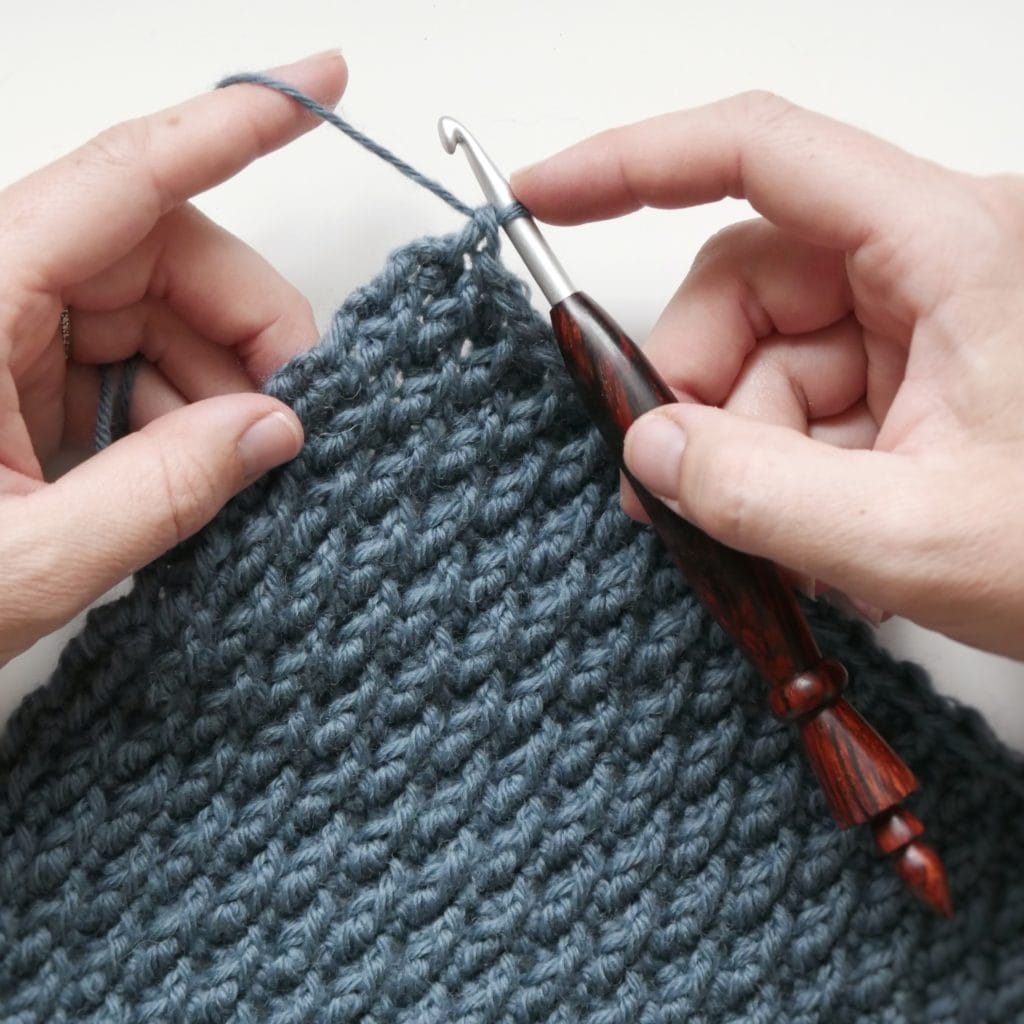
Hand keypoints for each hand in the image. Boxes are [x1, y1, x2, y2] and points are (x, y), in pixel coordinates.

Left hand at [0, 51, 346, 666]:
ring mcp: (7, 327)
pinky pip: (131, 357)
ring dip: (218, 381)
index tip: (320, 82)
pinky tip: (187, 467)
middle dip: (248, 324)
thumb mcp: (26, 559)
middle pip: (161, 251)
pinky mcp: (20, 369)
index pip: (124, 178)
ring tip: (235, 466)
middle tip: (297, 410)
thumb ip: (161, 494)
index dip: (231, 125)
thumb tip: (274, 431)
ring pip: (158, 308)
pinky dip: (180, 408)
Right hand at [512, 92, 1023, 658]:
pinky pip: (806, 397)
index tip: (544, 195)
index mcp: (950, 243)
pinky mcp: (917, 369)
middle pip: (747, 281)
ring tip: (772, 543)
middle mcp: (932, 256)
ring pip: (767, 353)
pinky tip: (818, 537)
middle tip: (666, 488)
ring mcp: (923, 314)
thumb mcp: (917, 536)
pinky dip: (785, 468)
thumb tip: (648, 450)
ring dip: (742, 449)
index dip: (635, 162)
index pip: (761, 152)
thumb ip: (762, 496)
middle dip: (692, 388)